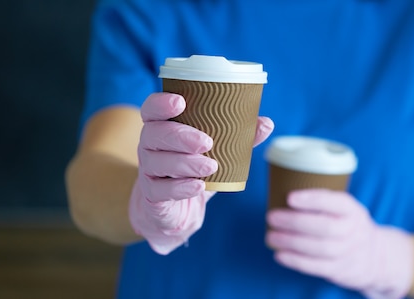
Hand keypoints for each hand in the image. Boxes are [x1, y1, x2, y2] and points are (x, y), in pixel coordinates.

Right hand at [130, 92, 273, 254]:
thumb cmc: (195, 168)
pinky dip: (181, 188)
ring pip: (158, 163)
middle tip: (207, 142)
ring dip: (185, 163)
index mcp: (162, 127)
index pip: (152, 109)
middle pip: (154, 134)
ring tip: (211, 166)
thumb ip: (239, 136)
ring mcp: (148, 170)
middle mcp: (149, 146)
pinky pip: (160, 190)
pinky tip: (199, 186)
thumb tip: (266, 123)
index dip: (161, 103)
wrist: (177, 209)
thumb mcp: (217, 151)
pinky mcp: (151, 195)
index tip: (180, 102)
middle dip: (180, 136)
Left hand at [266, 189, 413, 298]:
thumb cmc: (348, 226)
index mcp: (354, 211)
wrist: (374, 256)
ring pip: (320, 248)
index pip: (337, 203)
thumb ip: (324, 203)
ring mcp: (348, 252)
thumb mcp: (346, 210)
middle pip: (325, 227)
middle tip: (272, 216)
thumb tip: (282, 192)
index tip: (290, 197)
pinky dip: (295, 261)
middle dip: (295, 221)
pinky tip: (279, 254)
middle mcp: (354, 231)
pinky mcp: (339, 270)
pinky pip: (316, 267)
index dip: (313, 200)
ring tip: (271, 236)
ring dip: (291, 242)